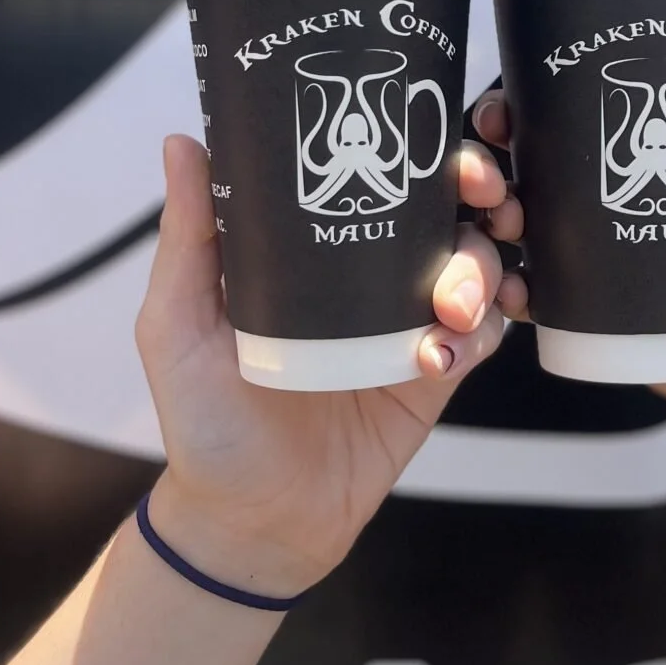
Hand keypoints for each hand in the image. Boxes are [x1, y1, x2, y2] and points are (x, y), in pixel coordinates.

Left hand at [135, 134, 510, 597]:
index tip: (443, 148)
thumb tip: (182, 142)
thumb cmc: (202, 420)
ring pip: (476, 263)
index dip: (422, 146)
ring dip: (481, 268)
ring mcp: (406, 320)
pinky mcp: (434, 374)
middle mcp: (367, 273)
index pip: (378, 172)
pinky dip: (483, 330)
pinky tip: (449, 350)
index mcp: (312, 245)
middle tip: (488, 203)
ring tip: (454, 307)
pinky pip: (482, 334)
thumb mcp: (178, 324)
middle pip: (446, 206)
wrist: (250, 522)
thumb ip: (189, 238)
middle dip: (482, 192)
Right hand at [472, 93, 665, 424]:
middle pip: (527, 168)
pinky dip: (512, 292)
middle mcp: (602, 201)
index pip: (571, 116)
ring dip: (494, 221)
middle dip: (489, 163)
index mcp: (644, 159)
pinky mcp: (586, 311)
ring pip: (517, 227)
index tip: (508, 106)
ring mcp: (589, 256)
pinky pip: (533, 296)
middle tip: (490, 174)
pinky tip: (510, 293)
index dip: (527, 105)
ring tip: (506, 225)